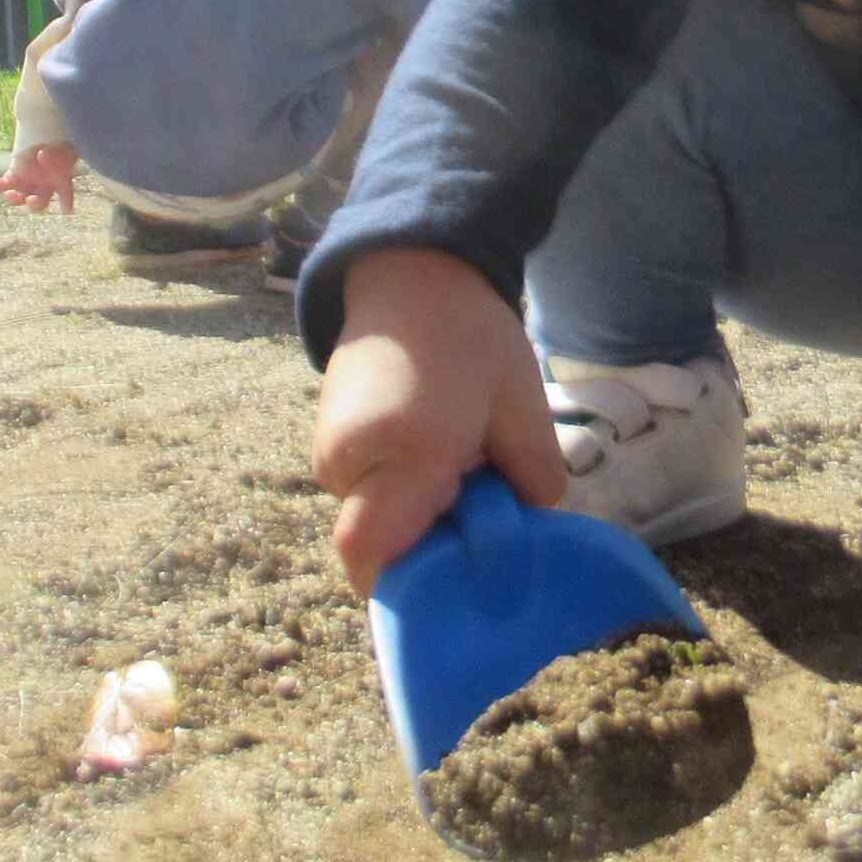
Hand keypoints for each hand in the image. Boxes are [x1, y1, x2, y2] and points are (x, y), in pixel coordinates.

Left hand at [0, 142, 77, 212]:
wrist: (42, 146)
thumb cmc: (56, 150)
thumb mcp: (58, 148)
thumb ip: (51, 153)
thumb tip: (41, 156)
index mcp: (60, 183)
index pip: (66, 194)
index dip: (66, 203)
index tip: (66, 210)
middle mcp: (44, 189)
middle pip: (40, 203)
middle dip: (35, 204)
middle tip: (31, 200)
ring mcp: (28, 186)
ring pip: (21, 198)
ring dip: (14, 198)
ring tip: (9, 194)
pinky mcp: (14, 178)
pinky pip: (7, 186)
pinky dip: (2, 185)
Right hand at [310, 248, 571, 593]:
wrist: (409, 277)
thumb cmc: (470, 337)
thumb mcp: (522, 401)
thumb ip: (533, 471)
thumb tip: (531, 523)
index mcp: (402, 452)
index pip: (373, 555)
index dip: (410, 584)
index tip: (462, 576)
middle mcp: (349, 463)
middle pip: (381, 545)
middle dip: (432, 545)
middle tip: (484, 510)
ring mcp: (329, 453)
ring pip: (374, 519)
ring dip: (419, 513)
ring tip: (465, 466)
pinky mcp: (328, 443)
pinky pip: (366, 493)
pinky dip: (402, 490)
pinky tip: (441, 451)